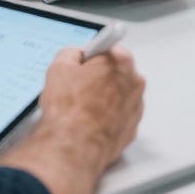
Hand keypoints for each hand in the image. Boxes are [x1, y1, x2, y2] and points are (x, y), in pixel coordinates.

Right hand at [0, 46, 144, 193]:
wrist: (73, 145)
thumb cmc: (69, 110)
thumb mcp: (59, 67)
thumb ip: (71, 53)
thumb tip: (75, 55)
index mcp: (120, 62)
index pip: (108, 48)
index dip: (92, 55)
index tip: (86, 60)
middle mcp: (134, 82)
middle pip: (115, 71)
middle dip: (99, 76)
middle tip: (78, 86)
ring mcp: (136, 106)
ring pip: (118, 94)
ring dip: (104, 97)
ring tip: (82, 107)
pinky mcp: (132, 127)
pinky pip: (120, 115)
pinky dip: (108, 116)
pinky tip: (90, 120)